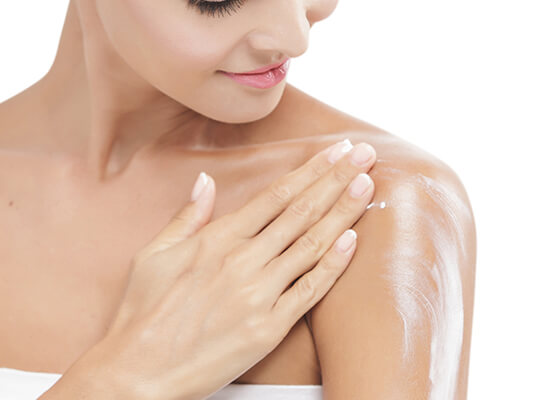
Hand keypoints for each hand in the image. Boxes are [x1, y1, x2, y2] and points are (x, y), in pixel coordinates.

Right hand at [63, 138, 376, 399]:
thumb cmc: (142, 313)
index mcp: (216, 240)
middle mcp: (242, 261)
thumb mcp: (153, 254)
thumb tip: (205, 181)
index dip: (310, 170)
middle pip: (301, 212)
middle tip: (364, 156)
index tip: (334, 152)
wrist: (138, 372)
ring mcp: (258, 295)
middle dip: (336, 180)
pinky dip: (333, 265)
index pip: (276, 195)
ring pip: (311, 245)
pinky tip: (352, 242)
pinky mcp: (268, 328)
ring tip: (366, 187)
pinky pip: (309, 292)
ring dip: (342, 213)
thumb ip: (186, 216)